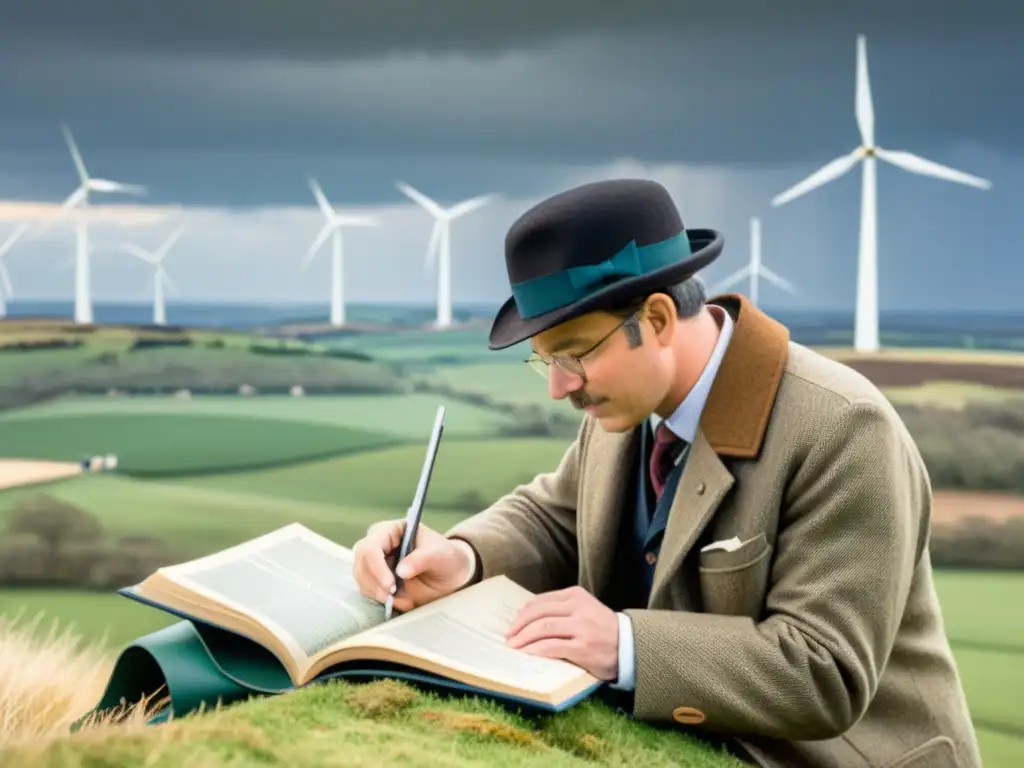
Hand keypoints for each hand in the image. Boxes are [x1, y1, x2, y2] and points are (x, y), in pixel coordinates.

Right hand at [351, 519, 476, 612]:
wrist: (449, 574)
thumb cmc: (445, 557)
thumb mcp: (439, 554)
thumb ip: (422, 559)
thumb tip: (401, 571)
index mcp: (391, 530)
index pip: (371, 546)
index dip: (377, 567)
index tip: (391, 585)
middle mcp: (378, 544)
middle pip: (361, 564)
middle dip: (376, 584)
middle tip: (395, 596)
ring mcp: (374, 563)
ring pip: (362, 579)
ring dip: (379, 594)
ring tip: (405, 600)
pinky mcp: (376, 580)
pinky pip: (368, 591)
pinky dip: (382, 600)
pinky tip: (402, 601)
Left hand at [504, 585, 619, 680]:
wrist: (629, 646)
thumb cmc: (602, 629)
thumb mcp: (584, 608)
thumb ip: (561, 608)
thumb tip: (527, 615)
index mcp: (576, 595)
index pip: (541, 600)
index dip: (523, 613)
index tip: (513, 624)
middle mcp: (578, 608)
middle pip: (538, 613)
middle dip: (518, 625)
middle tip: (508, 636)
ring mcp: (581, 628)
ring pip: (543, 628)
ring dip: (523, 638)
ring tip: (513, 646)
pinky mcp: (583, 648)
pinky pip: (552, 647)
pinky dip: (536, 650)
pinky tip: (528, 654)